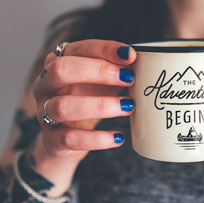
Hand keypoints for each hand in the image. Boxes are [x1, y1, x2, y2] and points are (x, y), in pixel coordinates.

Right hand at [32, 39, 136, 164]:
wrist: (63, 139)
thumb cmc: (86, 102)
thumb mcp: (101, 83)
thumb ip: (117, 72)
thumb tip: (145, 64)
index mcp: (57, 64)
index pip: (78, 49)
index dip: (104, 49)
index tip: (130, 55)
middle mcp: (45, 85)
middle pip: (62, 70)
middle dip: (98, 71)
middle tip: (129, 78)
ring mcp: (44, 112)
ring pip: (63, 106)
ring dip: (100, 105)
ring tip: (129, 107)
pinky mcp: (51, 139)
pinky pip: (70, 138)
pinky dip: (97, 139)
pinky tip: (119, 137)